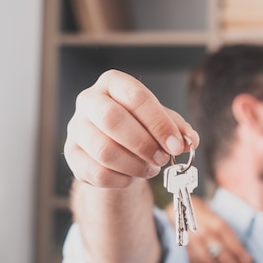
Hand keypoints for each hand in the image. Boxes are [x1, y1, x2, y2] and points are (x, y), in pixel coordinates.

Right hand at [64, 70, 199, 187]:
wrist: (114, 147)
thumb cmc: (139, 127)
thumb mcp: (161, 121)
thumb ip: (177, 128)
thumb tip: (190, 139)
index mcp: (113, 83)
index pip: (136, 97)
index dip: (159, 123)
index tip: (176, 145)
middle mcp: (89, 100)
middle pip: (113, 120)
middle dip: (144, 144)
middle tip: (163, 159)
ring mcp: (76, 127)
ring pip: (104, 150)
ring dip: (135, 165)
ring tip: (150, 169)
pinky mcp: (71, 155)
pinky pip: (97, 173)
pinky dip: (121, 179)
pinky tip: (132, 177)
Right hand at [167, 196, 255, 262]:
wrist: (182, 209)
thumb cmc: (208, 218)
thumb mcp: (222, 222)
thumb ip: (233, 240)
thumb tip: (249, 259)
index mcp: (220, 226)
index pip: (236, 249)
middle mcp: (208, 234)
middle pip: (224, 258)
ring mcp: (194, 241)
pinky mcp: (184, 248)